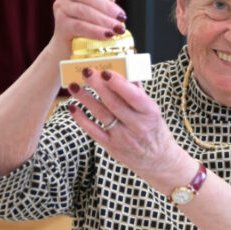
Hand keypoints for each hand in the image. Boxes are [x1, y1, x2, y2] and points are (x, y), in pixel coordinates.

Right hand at [50, 0, 127, 58]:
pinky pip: (80, 26)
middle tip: (121, 16)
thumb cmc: (88, 22)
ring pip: (84, 10)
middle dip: (106, 5)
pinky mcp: (61, 26)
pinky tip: (107, 35)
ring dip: (104, 20)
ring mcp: (61, 9)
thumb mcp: (101, 6)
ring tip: (118, 28)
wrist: (70, 47)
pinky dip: (95, 31)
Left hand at [66, 69, 190, 185]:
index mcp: (150, 112)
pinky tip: (73, 107)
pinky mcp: (111, 146)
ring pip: (101, 114)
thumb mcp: (152, 110)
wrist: (158, 160)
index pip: (133, 96)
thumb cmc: (154, 130)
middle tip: (86, 71)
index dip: (118, 83)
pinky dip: (82, 119)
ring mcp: (123, 137)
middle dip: (98, 86)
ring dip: (86, 99)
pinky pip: (93, 131)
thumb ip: (137, 91)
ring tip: (74, 86)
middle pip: (113, 103)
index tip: (105, 71)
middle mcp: (137, 125)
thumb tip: (125, 69)